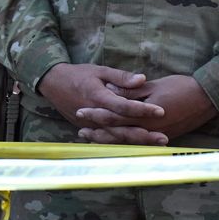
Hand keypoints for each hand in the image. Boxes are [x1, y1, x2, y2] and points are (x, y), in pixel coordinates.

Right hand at [36, 63, 164, 141]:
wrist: (54, 84)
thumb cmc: (78, 75)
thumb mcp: (100, 70)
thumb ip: (121, 77)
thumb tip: (142, 79)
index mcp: (98, 97)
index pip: (123, 106)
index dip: (143, 109)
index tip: (161, 111)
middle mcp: (95, 115)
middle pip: (122, 128)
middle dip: (144, 134)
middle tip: (164, 138)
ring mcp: (91, 126)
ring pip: (116, 138)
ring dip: (137, 142)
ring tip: (156, 145)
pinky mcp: (90, 130)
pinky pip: (109, 140)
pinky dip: (124, 145)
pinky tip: (140, 149)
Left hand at [74, 74, 215, 143]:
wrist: (208, 98)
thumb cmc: (182, 87)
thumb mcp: (154, 85)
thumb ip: (131, 91)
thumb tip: (110, 90)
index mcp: (145, 115)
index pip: (115, 116)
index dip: (96, 115)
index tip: (81, 112)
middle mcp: (149, 129)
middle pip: (118, 133)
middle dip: (98, 132)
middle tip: (80, 131)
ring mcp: (156, 135)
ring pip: (127, 141)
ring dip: (109, 140)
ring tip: (92, 139)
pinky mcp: (163, 137)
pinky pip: (139, 143)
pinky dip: (125, 143)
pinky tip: (116, 142)